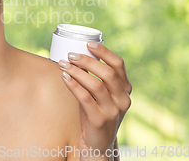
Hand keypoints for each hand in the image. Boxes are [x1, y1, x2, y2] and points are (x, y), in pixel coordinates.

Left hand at [58, 42, 131, 158]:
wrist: (98, 145)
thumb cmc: (95, 114)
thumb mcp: (101, 96)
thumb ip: (96, 79)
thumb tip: (78, 54)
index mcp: (125, 90)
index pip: (119, 65)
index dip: (104, 52)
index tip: (88, 43)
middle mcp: (123, 100)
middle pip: (107, 73)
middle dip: (87, 60)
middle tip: (70, 55)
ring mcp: (112, 111)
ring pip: (95, 84)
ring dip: (77, 71)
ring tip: (62, 64)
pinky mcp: (99, 120)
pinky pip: (85, 98)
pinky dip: (73, 85)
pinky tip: (64, 77)